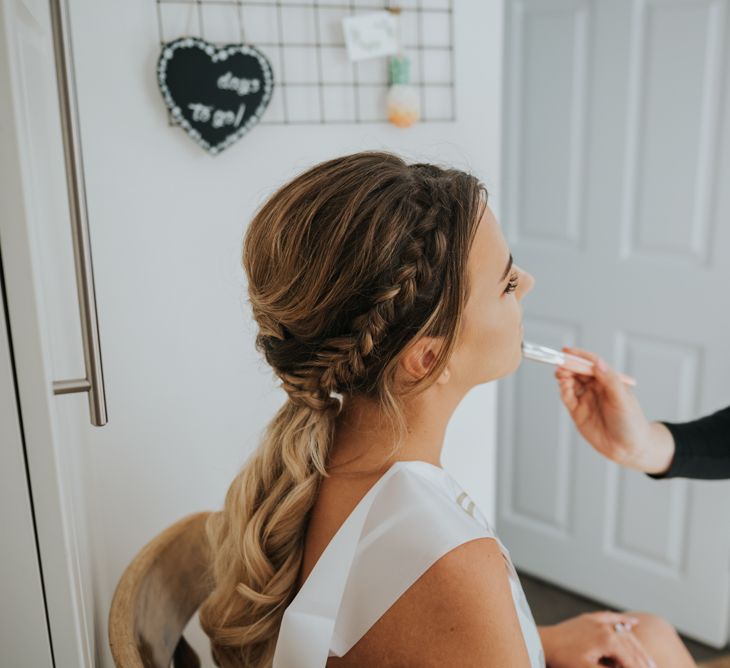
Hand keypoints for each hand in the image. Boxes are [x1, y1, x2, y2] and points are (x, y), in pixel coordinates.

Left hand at [539, 612, 656, 667]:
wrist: (542, 643)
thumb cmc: (563, 660)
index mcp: (608, 640)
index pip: (632, 660)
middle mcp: (606, 627)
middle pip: (632, 647)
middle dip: (644, 661)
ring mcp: (597, 621)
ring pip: (625, 633)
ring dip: (638, 647)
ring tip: (649, 661)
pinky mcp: (589, 619)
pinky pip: (611, 618)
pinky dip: (623, 620)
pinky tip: (635, 621)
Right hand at [554, 347, 674, 474]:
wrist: (629, 449)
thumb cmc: (631, 422)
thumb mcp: (622, 399)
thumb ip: (609, 380)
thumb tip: (597, 363)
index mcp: (608, 380)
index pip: (591, 363)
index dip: (579, 356)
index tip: (567, 351)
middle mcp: (595, 387)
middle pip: (578, 371)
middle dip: (568, 365)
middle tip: (560, 363)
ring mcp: (585, 399)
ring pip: (570, 382)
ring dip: (564, 376)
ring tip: (560, 374)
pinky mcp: (577, 412)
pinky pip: (567, 397)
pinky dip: (563, 390)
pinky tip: (563, 387)